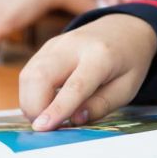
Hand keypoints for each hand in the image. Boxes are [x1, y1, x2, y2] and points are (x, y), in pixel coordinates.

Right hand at [18, 14, 156, 130]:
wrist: (124, 29)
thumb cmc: (128, 62)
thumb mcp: (127, 88)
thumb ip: (101, 105)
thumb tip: (75, 119)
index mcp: (101, 56)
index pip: (75, 85)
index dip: (57, 108)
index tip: (42, 128)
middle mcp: (74, 45)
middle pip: (40, 76)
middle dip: (34, 106)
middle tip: (47, 126)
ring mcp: (56, 43)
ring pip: (28, 75)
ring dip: (30, 102)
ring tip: (48, 116)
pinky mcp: (46, 47)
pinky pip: (29, 73)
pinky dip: (31, 93)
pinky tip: (46, 102)